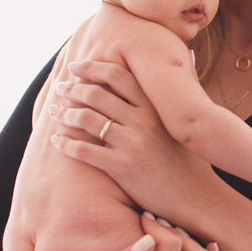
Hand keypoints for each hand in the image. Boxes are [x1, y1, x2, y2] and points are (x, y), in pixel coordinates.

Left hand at [47, 60, 218, 224]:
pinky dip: (66, 144)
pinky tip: (57, 142)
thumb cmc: (193, 158)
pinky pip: (84, 150)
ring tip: (55, 112)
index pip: (117, 75)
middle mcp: (143, 121)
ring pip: (86, 119)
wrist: (197, 196)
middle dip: (73, 88)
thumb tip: (189, 53)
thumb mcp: (190, 119)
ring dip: (64, 114)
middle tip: (61, 88)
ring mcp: (132, 144)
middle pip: (97, 94)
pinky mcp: (122, 168)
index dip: (93, 68)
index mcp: (156, 106)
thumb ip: (186, 86)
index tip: (76, 67)